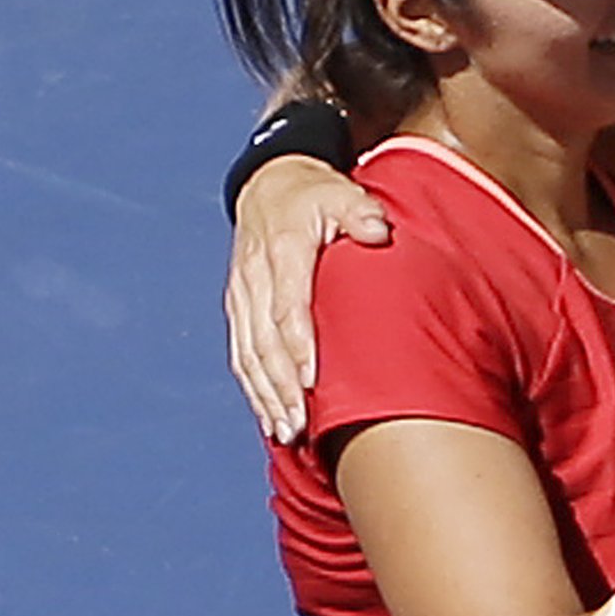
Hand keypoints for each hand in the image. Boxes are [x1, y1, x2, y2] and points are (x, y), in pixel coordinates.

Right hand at [228, 156, 388, 443]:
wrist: (269, 184)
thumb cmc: (316, 195)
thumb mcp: (340, 192)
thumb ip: (358, 211)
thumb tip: (377, 229)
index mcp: (282, 248)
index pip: (288, 304)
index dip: (297, 345)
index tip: (310, 381)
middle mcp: (254, 275)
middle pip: (263, 339)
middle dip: (279, 386)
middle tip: (299, 423)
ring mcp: (242, 294)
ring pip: (247, 353)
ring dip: (264, 395)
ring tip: (285, 431)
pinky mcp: (237, 307)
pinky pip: (240, 353)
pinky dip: (254, 388)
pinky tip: (269, 418)